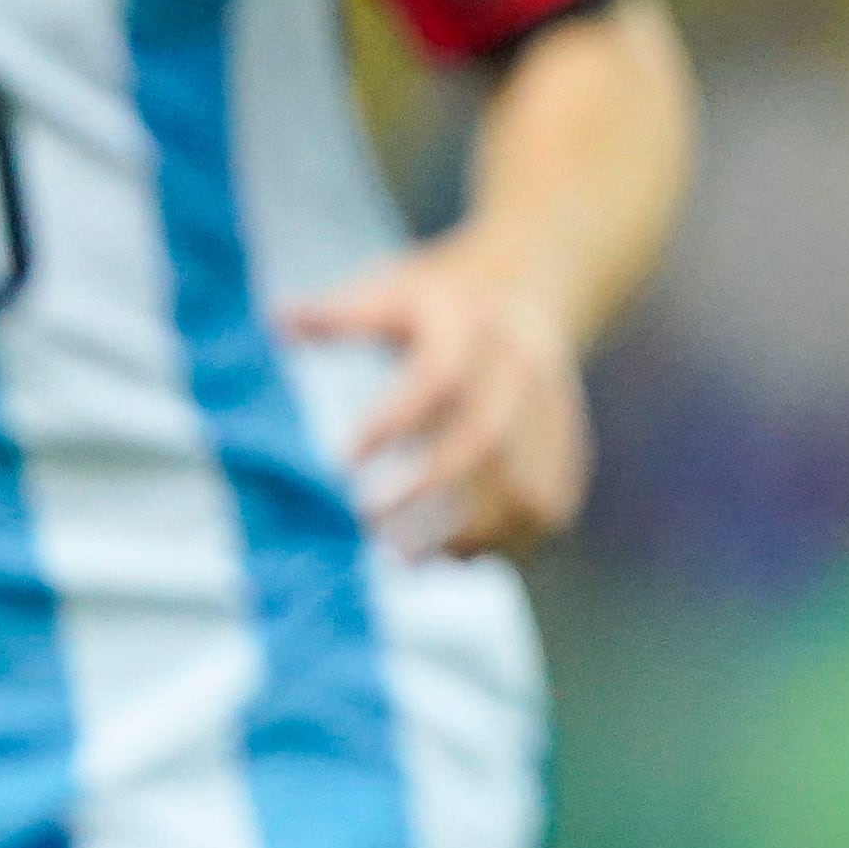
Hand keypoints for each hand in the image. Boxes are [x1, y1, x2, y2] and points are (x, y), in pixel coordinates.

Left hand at [280, 242, 595, 559]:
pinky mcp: (568, 446)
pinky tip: (452, 555)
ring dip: (470, 531)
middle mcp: (523, 366)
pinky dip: (505, 542)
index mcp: (474, 323)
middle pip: (485, 439)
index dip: (394, 422)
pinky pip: (549, 508)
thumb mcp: (392, 291)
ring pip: (526, 485)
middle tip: (367, 523)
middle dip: (426, 490)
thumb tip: (280, 320)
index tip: (342, 462)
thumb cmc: (440, 302)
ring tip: (407, 559)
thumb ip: (340, 313)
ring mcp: (555, 410)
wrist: (531, 288)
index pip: (439, 375)